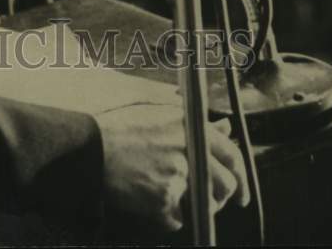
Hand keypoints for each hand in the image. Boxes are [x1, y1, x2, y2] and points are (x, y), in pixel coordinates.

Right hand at [95, 105, 248, 230]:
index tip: (241, 192)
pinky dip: (167, 215)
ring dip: (195, 207)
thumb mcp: (157, 112)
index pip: (231, 155)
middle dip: (221, 197)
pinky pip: (178, 218)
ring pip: (205, 205)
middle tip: (210, 201)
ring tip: (171, 196)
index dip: (241, 176)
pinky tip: (150, 199)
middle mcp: (188, 149)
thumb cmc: (119, 127)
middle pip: (225, 184)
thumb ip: (194, 120)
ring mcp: (177, 176)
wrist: (89, 147)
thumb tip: (225, 129)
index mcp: (189, 125)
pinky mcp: (163, 199)